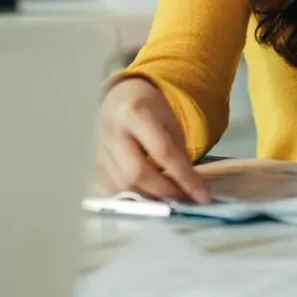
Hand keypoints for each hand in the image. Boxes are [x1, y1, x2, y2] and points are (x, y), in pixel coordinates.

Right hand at [94, 77, 210, 203]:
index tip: (202, 196)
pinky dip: (134, 197)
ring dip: (151, 198)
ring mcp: (99, 149)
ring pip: (123, 185)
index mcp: (135, 113)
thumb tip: (190, 185)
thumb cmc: (148, 107)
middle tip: (185, 199)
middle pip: (137, 173)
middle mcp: (113, 131)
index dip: (184, 177)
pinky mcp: (94, 164)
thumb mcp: (170, 119)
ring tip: (171, 199)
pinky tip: (150, 195)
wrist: (118, 97)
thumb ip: (178, 150)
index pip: (163, 152)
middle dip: (165, 192)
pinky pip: (113, 189)